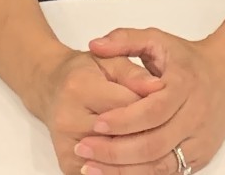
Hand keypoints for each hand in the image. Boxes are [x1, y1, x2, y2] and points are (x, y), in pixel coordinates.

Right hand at [26, 49, 163, 174]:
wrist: (52, 88)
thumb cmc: (85, 72)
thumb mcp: (110, 61)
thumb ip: (135, 73)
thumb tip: (158, 87)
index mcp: (80, 87)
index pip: (127, 104)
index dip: (152, 106)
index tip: (172, 106)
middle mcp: (69, 118)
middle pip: (121, 136)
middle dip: (149, 134)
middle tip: (172, 132)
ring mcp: (67, 145)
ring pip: (113, 160)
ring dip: (140, 159)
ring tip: (163, 150)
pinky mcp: (67, 164)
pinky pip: (101, 174)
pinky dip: (123, 171)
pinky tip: (141, 163)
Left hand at [71, 26, 224, 173]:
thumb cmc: (188, 61)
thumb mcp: (158, 40)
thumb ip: (125, 40)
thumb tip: (95, 45)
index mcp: (185, 85)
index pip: (153, 110)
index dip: (123, 120)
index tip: (96, 123)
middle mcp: (196, 115)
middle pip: (155, 144)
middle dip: (116, 151)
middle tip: (84, 148)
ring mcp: (200, 140)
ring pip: (160, 165)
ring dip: (124, 170)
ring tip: (91, 167)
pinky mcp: (200, 157)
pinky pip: (169, 174)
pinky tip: (116, 173)